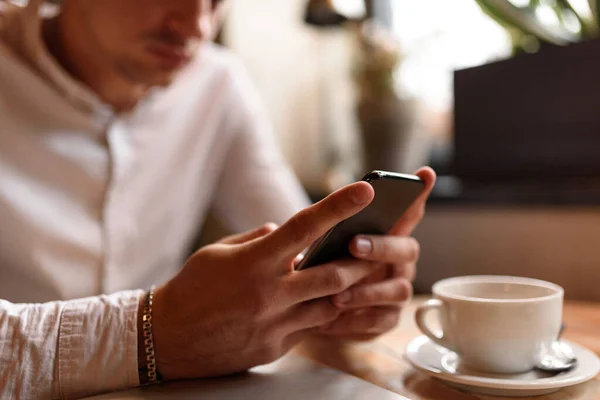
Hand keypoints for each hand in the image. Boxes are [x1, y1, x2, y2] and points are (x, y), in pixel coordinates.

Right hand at [149, 181, 380, 380]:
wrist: (166, 339)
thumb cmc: (190, 289)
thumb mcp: (218, 253)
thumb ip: (255, 240)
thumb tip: (279, 230)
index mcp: (256, 261)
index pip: (306, 226)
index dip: (339, 205)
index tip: (366, 190)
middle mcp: (270, 292)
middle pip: (334, 273)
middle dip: (362, 261)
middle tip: (380, 249)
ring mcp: (274, 323)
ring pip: (330, 305)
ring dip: (342, 291)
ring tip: (354, 278)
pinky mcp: (275, 347)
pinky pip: (309, 329)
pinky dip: (317, 314)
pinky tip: (315, 305)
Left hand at [317, 167, 436, 340]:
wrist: (311, 309)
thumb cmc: (321, 267)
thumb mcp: (319, 246)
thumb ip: (323, 233)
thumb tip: (292, 222)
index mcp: (387, 236)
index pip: (408, 212)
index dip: (419, 194)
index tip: (424, 173)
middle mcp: (399, 261)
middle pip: (407, 249)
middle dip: (382, 246)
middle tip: (353, 245)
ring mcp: (396, 290)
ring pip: (398, 289)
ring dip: (368, 291)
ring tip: (337, 295)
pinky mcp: (387, 318)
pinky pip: (382, 320)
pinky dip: (358, 320)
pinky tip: (335, 318)